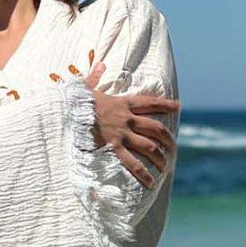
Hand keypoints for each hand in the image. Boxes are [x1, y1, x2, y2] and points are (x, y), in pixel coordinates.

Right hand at [86, 60, 180, 187]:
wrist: (67, 112)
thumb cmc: (75, 101)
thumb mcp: (86, 86)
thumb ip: (95, 76)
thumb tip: (99, 64)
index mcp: (123, 102)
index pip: (151, 102)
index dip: (166, 104)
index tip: (178, 106)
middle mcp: (127, 118)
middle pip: (156, 128)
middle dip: (167, 138)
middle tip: (173, 147)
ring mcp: (122, 134)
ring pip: (149, 146)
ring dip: (160, 157)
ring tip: (166, 166)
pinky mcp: (114, 147)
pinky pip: (133, 163)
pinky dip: (143, 174)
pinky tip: (151, 183)